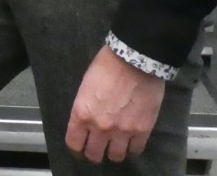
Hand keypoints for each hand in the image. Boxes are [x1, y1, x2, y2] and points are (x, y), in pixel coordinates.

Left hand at [65, 45, 165, 163]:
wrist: (134, 59)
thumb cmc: (106, 65)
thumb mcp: (86, 86)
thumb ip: (85, 107)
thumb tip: (87, 120)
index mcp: (82, 113)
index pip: (74, 143)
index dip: (77, 147)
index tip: (80, 146)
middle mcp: (100, 127)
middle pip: (94, 155)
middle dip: (95, 152)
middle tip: (99, 146)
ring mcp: (122, 131)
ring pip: (116, 157)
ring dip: (115, 151)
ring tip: (116, 144)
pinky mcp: (142, 131)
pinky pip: (136, 150)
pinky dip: (133, 147)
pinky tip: (131, 139)